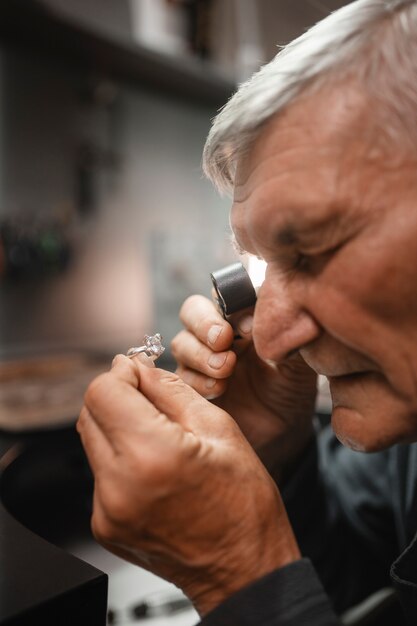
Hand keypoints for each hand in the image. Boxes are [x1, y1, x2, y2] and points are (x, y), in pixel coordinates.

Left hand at [77, 354, 299, 615]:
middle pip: (90, 412)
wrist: (244, 570)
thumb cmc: (244, 506)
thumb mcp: (219, 430)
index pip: (103, 391)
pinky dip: (120, 458)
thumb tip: (139, 368)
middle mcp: (120, 485)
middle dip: (116, 395)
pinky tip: (152, 466)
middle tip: (148, 397)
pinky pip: (100, 474)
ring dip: (116, 425)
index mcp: (152, 455)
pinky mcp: (105, 525)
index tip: (138, 370)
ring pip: (92, 441)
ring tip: (156, 434)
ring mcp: (107, 511)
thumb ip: (171, 391)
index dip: (120, 372)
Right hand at [171, 295, 316, 475]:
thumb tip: (265, 316)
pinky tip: (218, 390)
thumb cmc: (290, 386)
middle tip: (224, 342)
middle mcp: (216, 332)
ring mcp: (199, 358)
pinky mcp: (190, 387)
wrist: (282, 429)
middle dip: (204, 324)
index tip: (247, 328)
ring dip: (201, 354)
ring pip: (181, 342)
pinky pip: (179, 377)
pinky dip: (196, 381)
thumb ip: (286, 336)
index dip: (229, 306)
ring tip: (226, 371)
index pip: (222, 295)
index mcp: (241, 316)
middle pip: (191, 311)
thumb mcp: (298, 360)